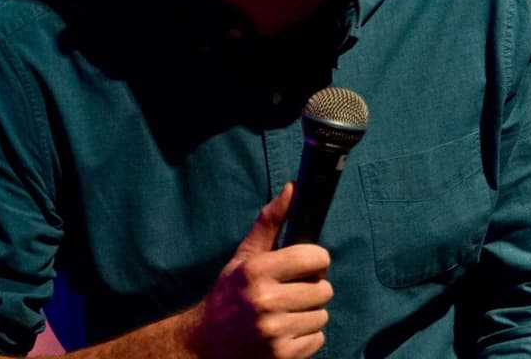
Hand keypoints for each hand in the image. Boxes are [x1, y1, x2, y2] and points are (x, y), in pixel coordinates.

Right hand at [189, 183, 333, 358]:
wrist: (206, 343)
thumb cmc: (228, 294)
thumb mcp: (244, 256)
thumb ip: (270, 221)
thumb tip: (294, 188)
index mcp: (256, 270)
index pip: (316, 258)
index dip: (314, 261)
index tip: (304, 265)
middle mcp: (265, 301)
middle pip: (324, 289)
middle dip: (311, 289)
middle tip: (290, 293)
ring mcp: (274, 332)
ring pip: (322, 315)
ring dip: (308, 314)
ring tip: (285, 314)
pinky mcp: (282, 356)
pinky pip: (318, 339)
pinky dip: (306, 337)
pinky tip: (285, 332)